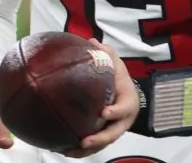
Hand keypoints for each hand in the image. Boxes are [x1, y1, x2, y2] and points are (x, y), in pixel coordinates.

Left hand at [59, 41, 139, 158]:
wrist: (128, 94)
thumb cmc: (120, 79)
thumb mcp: (117, 65)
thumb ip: (107, 54)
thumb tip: (92, 41)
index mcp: (128, 102)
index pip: (124, 109)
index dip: (115, 112)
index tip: (103, 113)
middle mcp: (123, 121)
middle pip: (113, 134)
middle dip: (99, 139)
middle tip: (84, 141)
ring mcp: (114, 130)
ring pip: (102, 144)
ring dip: (86, 150)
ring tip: (68, 151)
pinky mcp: (105, 136)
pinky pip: (94, 147)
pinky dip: (80, 151)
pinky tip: (63, 151)